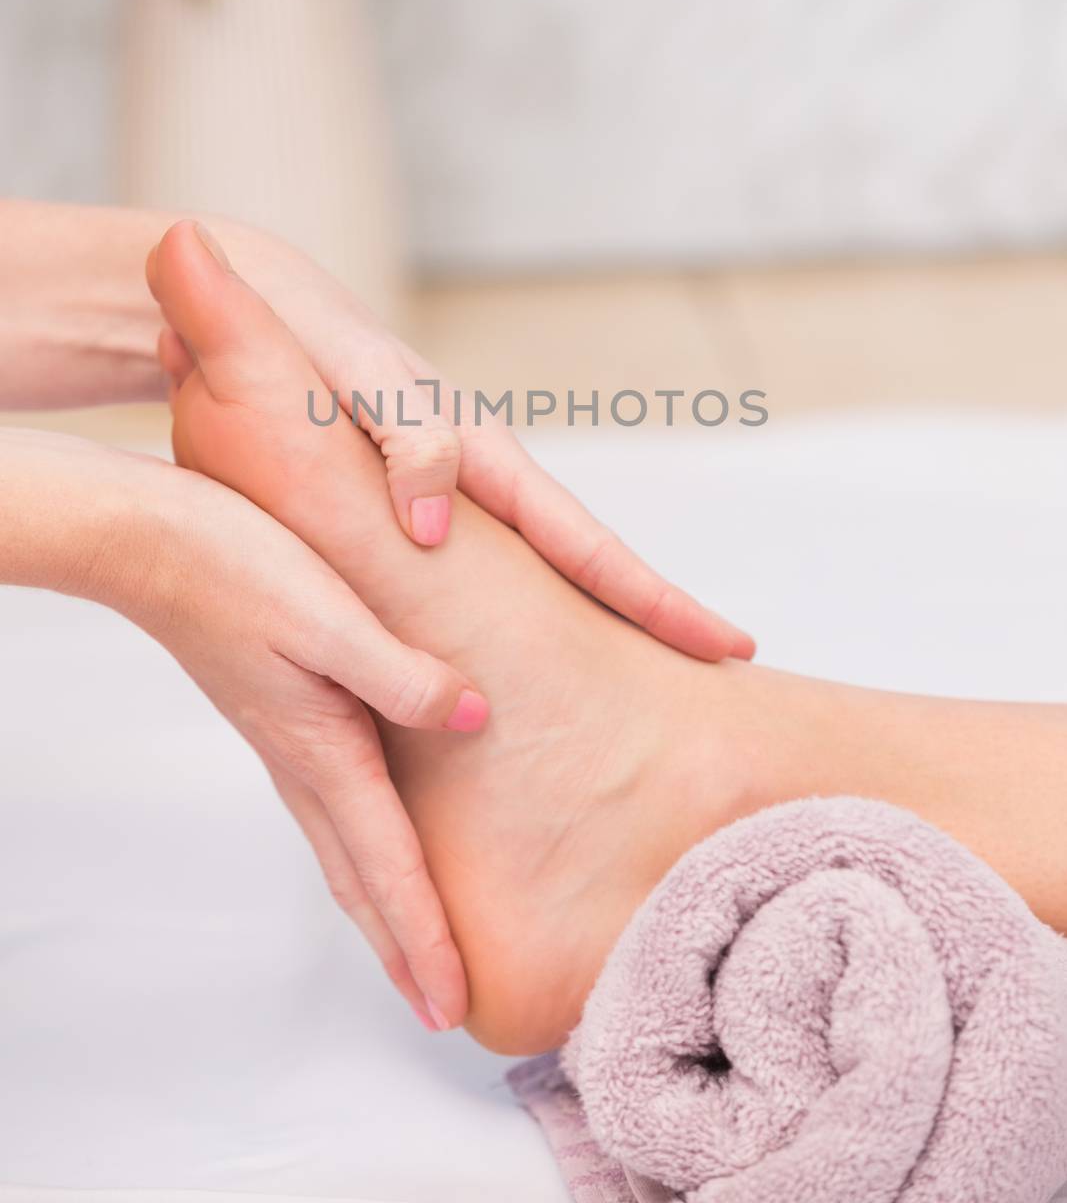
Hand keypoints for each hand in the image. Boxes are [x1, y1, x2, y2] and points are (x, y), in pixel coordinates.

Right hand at [1, 428, 476, 1030]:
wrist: (152, 546)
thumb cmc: (238, 570)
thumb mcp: (331, 616)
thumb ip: (402, 673)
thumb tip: (472, 716)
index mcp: (324, 749)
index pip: (387, 866)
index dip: (424, 938)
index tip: (452, 1004)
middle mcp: (303, 762)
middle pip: (360, 881)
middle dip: (401, 949)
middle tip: (439, 1009)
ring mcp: (284, 744)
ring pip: (341, 851)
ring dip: (379, 907)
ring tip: (410, 948)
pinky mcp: (278, 716)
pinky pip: (329, 810)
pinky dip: (358, 852)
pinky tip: (370, 836)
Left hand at [160, 222, 755, 662]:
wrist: (265, 310)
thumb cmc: (309, 346)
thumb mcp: (358, 391)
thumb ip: (406, 449)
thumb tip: (436, 533)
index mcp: (483, 457)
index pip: (587, 545)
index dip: (654, 599)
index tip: (726, 647)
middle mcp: (487, 477)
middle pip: (588, 558)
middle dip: (657, 611)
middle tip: (727, 663)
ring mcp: (462, 489)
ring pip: (544, 563)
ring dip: (603, 609)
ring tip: (652, 667)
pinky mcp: (422, 497)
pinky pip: (492, 561)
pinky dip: (534, 597)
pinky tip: (531, 636)